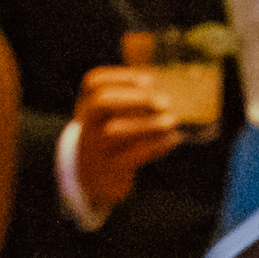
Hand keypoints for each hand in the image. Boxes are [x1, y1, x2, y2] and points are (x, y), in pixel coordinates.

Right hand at [66, 66, 184, 217]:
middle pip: (101, 102)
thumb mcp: (113, 117)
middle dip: (134, 98)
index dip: (122, 77)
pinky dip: (154, 146)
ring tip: (172, 120)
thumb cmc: (112, 138)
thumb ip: (132, 99)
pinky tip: (172, 139)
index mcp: (86, 106)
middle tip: (165, 102)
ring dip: (147, 124)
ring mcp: (94, 148)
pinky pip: (130, 156)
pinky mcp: (109, 170)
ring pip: (114, 131)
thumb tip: (160, 83)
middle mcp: (86, 124)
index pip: (94, 82)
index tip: (149, 80)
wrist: (93, 180)